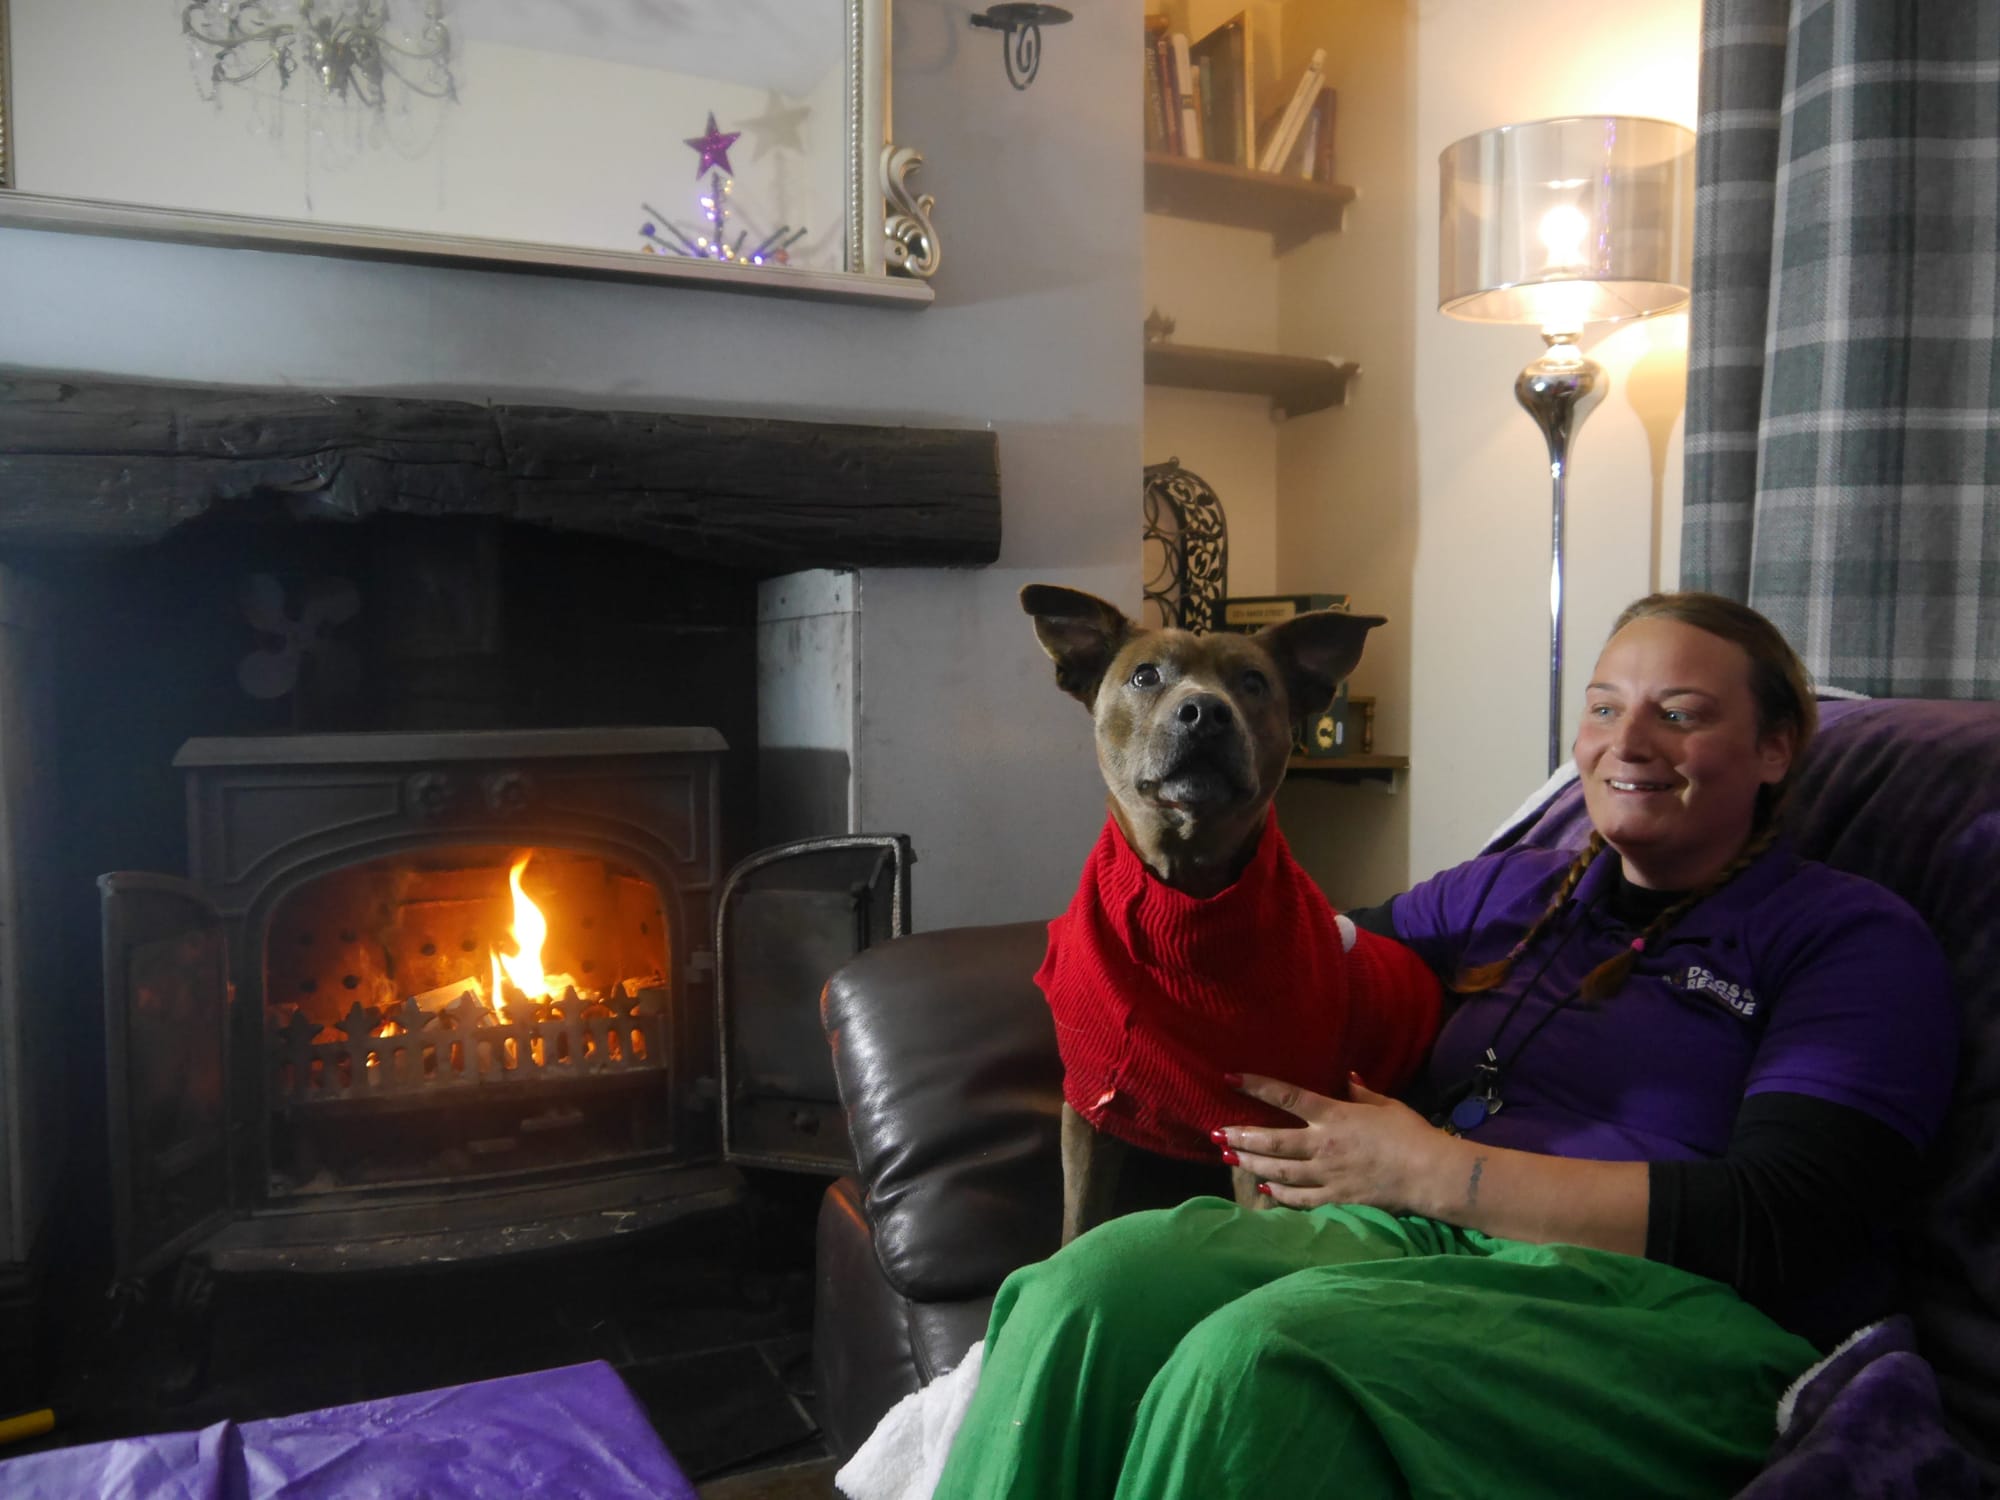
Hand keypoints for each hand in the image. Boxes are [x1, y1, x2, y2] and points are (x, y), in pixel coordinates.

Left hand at [1218, 1072, 1449, 1212]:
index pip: (1286, 1096)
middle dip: (1240, 1137)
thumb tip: (1347, 1078)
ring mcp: (1326, 1174)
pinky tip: (1264, 1191)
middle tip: (1217, 1134)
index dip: (1256, 1086)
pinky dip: (1279, 1195)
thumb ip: (1361, 1094)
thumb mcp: (1386, 1105)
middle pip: (1271, 1141)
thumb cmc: (1412, 1134)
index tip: (1230, 1079)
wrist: (1429, 1173)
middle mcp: (1322, 1144)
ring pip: (1278, 1171)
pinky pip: (1299, 1199)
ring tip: (1229, 1160)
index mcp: (1333, 1115)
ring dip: (1250, 1165)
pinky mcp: (1335, 1199)